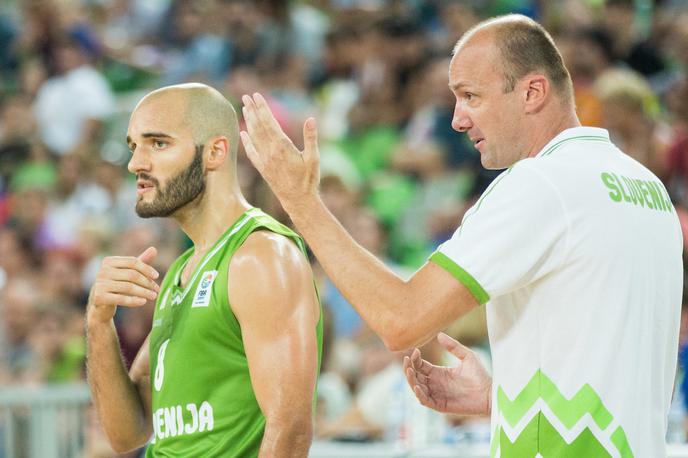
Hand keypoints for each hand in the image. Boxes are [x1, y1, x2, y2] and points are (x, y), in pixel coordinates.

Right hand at [87, 247, 158, 325]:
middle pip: (131, 274)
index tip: (157, 276)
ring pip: (128, 287)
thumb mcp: (128, 273)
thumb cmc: (117, 286)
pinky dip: (134, 300)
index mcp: (109, 261)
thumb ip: (141, 262)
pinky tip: (143, 302)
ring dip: (144, 292)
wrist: (100, 307)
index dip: (146, 268)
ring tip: (154, 296)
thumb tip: (154, 249)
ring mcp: (99, 284)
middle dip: (147, 282)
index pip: (132, 262)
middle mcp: (102, 271)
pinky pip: (121, 298)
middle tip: (157, 290)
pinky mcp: (99, 297)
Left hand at [240, 93, 319, 209]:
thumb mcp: (313, 157)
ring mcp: (264, 160)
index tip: (256, 96)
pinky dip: (246, 141)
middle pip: (258, 126)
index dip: (262, 108)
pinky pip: (251, 151)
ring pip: (253, 136)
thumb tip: (311, 119)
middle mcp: (270, 151)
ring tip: (244, 108)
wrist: (298, 200)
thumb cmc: (308, 179)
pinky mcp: (262, 168)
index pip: (269, 122)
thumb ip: (311, 137)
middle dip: (252, 110)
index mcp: (282, 146)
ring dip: (248, 121)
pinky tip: (243, 132)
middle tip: (246, 96)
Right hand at [403, 332, 490, 414]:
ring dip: (411, 380)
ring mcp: (437, 395)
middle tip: (407, 360)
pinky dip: (419, 395)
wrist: (490, 393)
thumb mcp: (467, 356)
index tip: (415, 351)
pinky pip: (426, 401)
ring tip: (410, 371)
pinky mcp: (441, 405)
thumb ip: (453, 346)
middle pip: (415, 376)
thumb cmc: (481, 375)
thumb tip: (439, 334)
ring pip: (417, 388)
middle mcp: (436, 384)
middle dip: (408, 369)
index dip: (415, 359)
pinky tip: (418, 386)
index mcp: (439, 373)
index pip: (421, 366)